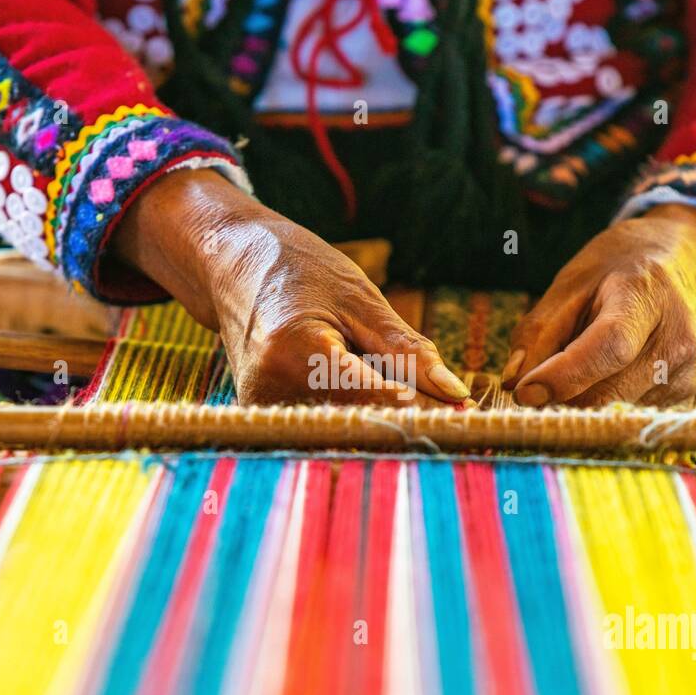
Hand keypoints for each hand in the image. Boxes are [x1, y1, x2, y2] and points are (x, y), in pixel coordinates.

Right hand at [112, 169, 470, 406]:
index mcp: (295, 350)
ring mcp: (261, 409)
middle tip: (450, 411)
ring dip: (381, 416)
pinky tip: (362, 390)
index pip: (372, 398)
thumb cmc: (299, 271)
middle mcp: (270, 388)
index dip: (422, 409)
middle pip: (361, 420)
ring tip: (395, 387)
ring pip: (345, 428)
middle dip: (409, 417)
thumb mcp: (361, 299)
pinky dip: (354, 412)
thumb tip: (455, 394)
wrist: (232, 266)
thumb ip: (408, 351)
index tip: (463, 414)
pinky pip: (324, 424)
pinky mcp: (263, 418)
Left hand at [502, 204, 695, 407]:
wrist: (681, 267)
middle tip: (530, 394)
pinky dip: (600, 414)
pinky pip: (628, 423)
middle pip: (609, 394)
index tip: (524, 393)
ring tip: (572, 376)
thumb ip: (538, 332)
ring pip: (614, 416)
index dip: (564, 376)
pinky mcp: (683, 401)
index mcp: (646, 298)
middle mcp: (675, 342)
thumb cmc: (616, 274)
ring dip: (579, 408)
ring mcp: (684, 376)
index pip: (610, 347)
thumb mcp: (570, 284)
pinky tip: (596, 387)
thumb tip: (514, 383)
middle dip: (561, 402)